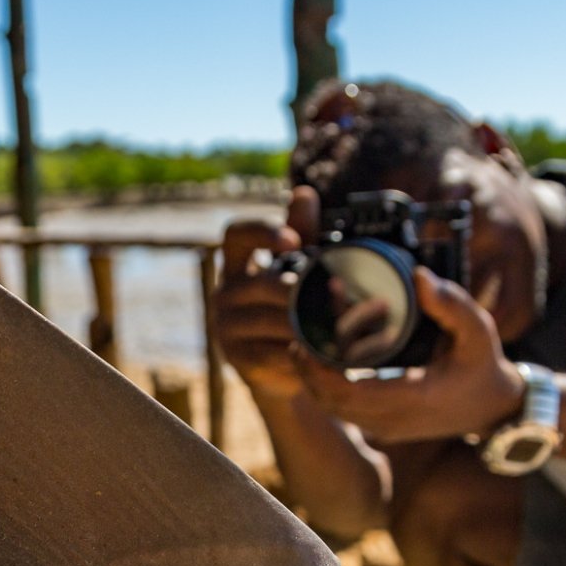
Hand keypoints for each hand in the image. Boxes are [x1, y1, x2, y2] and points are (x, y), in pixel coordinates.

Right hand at [212, 186, 322, 399]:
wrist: (282, 372)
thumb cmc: (288, 312)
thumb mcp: (296, 271)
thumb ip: (301, 235)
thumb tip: (304, 193)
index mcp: (236, 264)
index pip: (236, 235)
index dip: (262, 231)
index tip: (292, 241)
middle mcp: (225, 292)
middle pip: (262, 283)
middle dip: (301, 291)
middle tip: (336, 296)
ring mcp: (226, 327)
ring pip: (271, 320)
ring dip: (306, 324)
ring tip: (340, 327)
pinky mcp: (236, 359)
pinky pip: (272, 353)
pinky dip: (300, 355)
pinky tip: (320, 356)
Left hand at [293, 266, 526, 442]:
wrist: (494, 407)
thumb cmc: (483, 364)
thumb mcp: (478, 329)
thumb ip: (451, 304)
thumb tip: (419, 275)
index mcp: (414, 398)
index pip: (350, 393)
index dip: (320, 371)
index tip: (304, 342)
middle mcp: (395, 420)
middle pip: (333, 404)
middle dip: (309, 373)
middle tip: (297, 338)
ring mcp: (388, 428)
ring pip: (335, 410)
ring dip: (314, 381)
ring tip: (304, 347)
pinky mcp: (385, 428)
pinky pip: (346, 411)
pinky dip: (328, 389)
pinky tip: (323, 362)